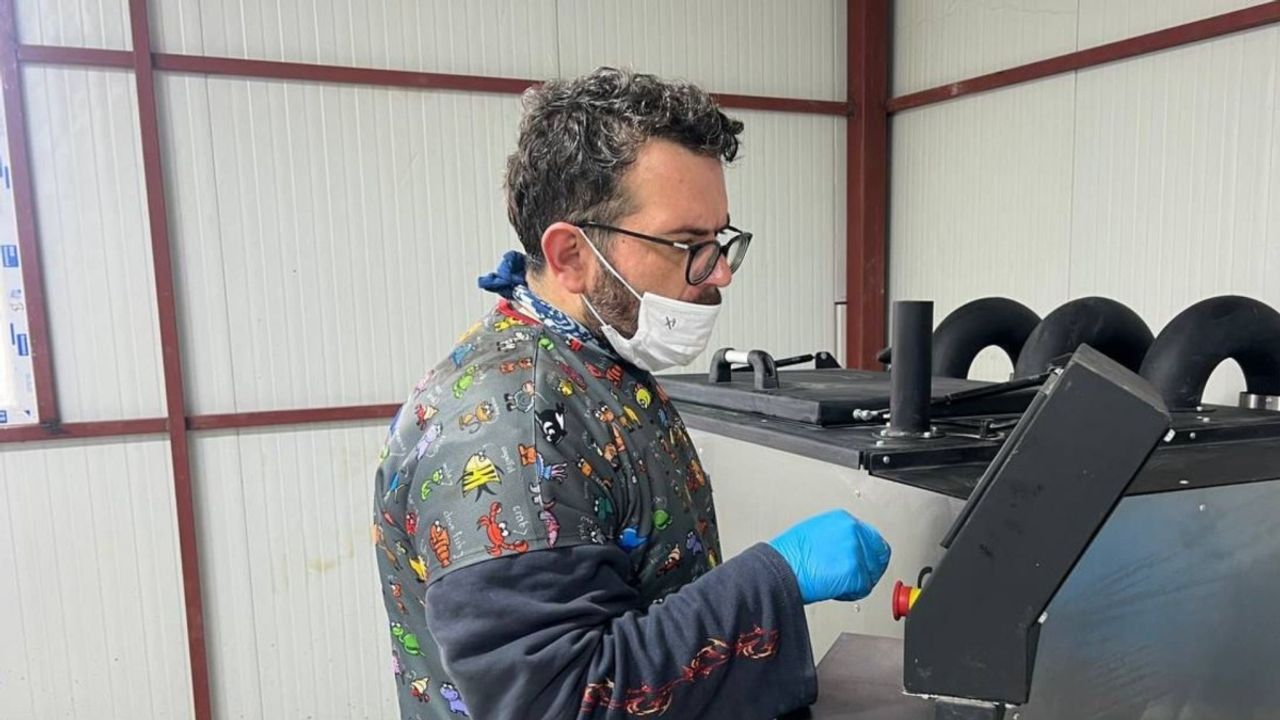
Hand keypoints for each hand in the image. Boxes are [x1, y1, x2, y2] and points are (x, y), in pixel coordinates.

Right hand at [768, 509, 890, 603]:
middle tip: (856, 578)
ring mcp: (855, 551)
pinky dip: (850, 593)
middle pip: (879, 554)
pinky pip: (863, 588)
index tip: (865, 564)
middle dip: (869, 568)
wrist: (779, 569)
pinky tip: (834, 589)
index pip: (872, 537)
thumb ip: (838, 538)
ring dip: (858, 582)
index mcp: (843, 520)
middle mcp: (852, 531)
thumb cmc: (790, 555)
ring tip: (837, 583)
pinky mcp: (854, 571)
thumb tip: (846, 549)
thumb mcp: (816, 533)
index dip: (868, 555)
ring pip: (871, 573)